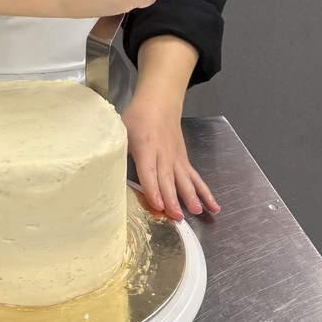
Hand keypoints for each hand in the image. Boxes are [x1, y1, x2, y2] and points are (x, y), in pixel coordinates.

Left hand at [122, 98, 219, 221]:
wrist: (159, 104)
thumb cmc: (137, 119)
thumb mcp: (121, 131)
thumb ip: (117, 152)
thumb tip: (108, 174)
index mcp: (145, 145)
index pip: (149, 170)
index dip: (152, 188)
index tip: (157, 205)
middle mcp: (163, 153)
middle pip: (168, 178)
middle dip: (172, 199)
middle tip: (177, 216)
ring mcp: (176, 157)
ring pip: (184, 179)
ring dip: (191, 196)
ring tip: (196, 211)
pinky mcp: (184, 161)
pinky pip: (195, 177)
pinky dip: (204, 191)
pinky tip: (212, 206)